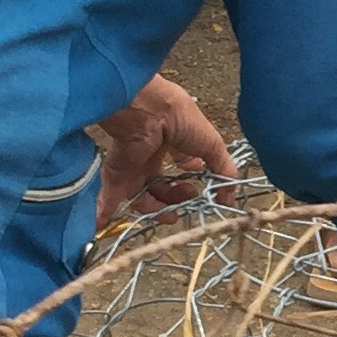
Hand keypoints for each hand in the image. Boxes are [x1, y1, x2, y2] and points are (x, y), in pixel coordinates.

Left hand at [94, 75, 233, 222]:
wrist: (149, 112)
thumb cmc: (182, 121)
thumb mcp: (213, 145)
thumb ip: (224, 172)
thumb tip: (230, 198)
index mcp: (173, 143)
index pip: (180, 165)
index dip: (189, 178)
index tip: (198, 186)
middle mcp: (151, 154)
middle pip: (161, 186)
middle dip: (174, 199)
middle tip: (186, 202)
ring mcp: (133, 165)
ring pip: (142, 195)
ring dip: (154, 210)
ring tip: (170, 215)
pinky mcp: (116, 173)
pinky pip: (110, 197)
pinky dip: (106, 212)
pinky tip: (107, 225)